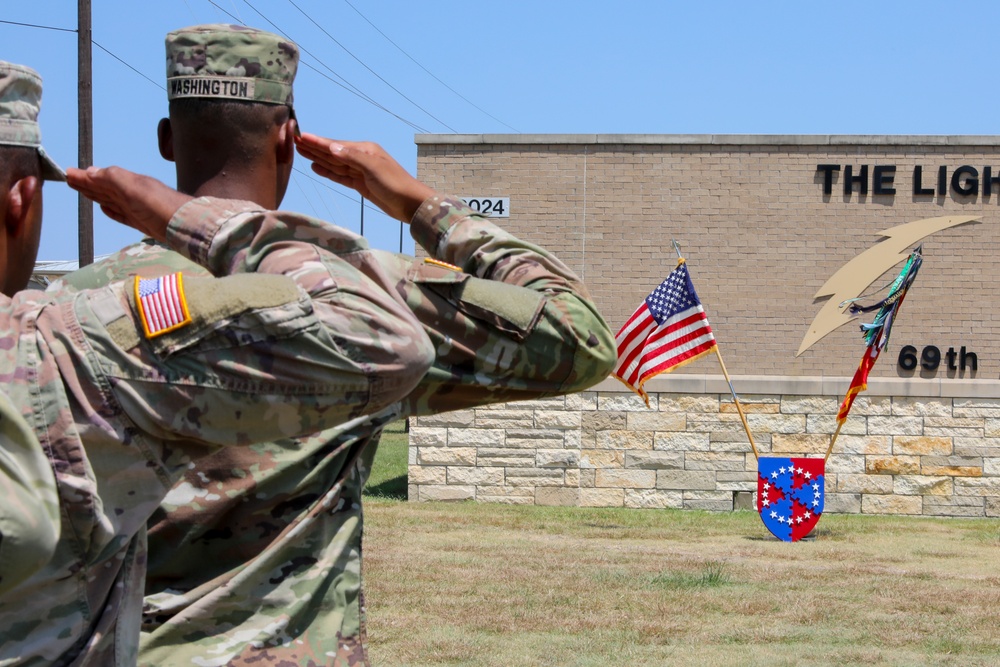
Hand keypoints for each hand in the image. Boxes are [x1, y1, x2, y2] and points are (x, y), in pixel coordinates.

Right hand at [66, 166, 192, 241]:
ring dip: (96, 194)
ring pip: (111, 200)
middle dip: (87, 183)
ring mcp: (138, 209)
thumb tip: (90, 171)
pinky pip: (122, 214)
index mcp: (129, 182)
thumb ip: (112, 178)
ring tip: (83, 190)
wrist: (187, 226)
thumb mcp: (134, 187)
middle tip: (69, 179)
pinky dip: (111, 210)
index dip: (85, 176)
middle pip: (104, 187)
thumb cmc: (161, 205)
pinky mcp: (143, 223)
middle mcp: (133, 194)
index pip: (101, 177)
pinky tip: (105, 208)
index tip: (68, 173)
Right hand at [294, 134, 435, 221]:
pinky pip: (341, 176)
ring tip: (301, 153)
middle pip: (333, 153)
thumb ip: (352, 157)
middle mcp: (361, 158)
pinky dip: (328, 172)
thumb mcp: (373, 168)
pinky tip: (317, 168)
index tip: (301, 136)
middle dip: (314, 148)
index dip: (318, 142)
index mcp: (365, 150)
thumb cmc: (395, 184)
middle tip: (295, 142)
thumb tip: (331, 148)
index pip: (336, 145)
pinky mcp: (361, 185)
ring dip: (318, 159)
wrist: (411, 204)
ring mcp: (360, 171)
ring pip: (335, 164)